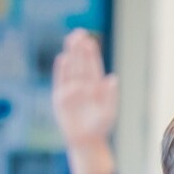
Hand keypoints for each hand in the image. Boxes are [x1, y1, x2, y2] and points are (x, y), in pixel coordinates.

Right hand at [51, 29, 119, 173]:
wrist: (86, 141)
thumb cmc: (100, 127)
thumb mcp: (109, 111)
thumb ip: (110, 95)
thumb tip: (112, 78)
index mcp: (97, 86)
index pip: (94, 66)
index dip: (92, 53)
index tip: (90, 40)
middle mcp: (83, 85)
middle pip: (81, 63)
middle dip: (80, 48)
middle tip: (78, 32)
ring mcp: (71, 90)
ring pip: (71, 68)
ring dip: (71, 55)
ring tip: (70, 40)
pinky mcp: (60, 98)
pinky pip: (60, 81)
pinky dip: (61, 71)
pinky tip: (62, 59)